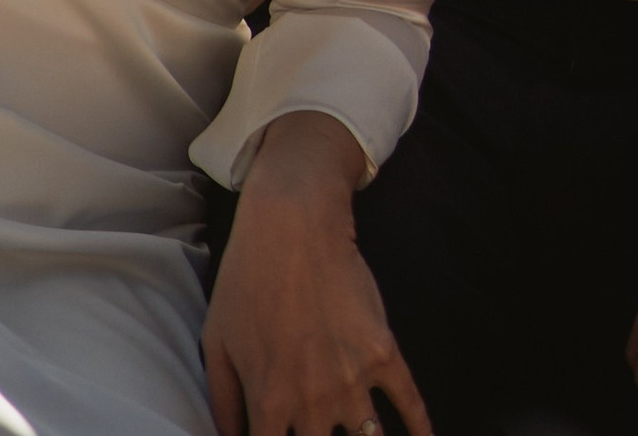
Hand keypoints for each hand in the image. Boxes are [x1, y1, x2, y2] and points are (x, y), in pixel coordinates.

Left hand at [204, 113, 429, 435]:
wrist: (291, 222)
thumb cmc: (246, 278)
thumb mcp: (217, 341)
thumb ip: (223, 402)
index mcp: (269, 401)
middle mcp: (312, 400)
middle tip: (319, 430)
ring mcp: (352, 379)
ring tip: (359, 435)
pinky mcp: (383, 353)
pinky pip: (410, 404)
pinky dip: (420, 430)